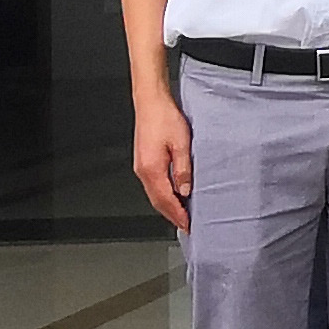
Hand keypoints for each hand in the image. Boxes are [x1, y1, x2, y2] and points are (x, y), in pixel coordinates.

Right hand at [132, 93, 193, 232]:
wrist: (150, 103)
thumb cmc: (165, 118)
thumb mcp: (182, 144)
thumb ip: (183, 169)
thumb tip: (185, 190)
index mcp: (152, 169)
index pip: (165, 200)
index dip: (177, 214)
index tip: (187, 225)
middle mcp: (143, 171)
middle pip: (157, 201)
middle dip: (172, 215)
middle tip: (186, 225)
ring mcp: (141, 166)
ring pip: (154, 194)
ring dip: (167, 206)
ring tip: (181, 214)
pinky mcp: (144, 161)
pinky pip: (153, 185)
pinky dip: (163, 195)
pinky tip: (173, 195)